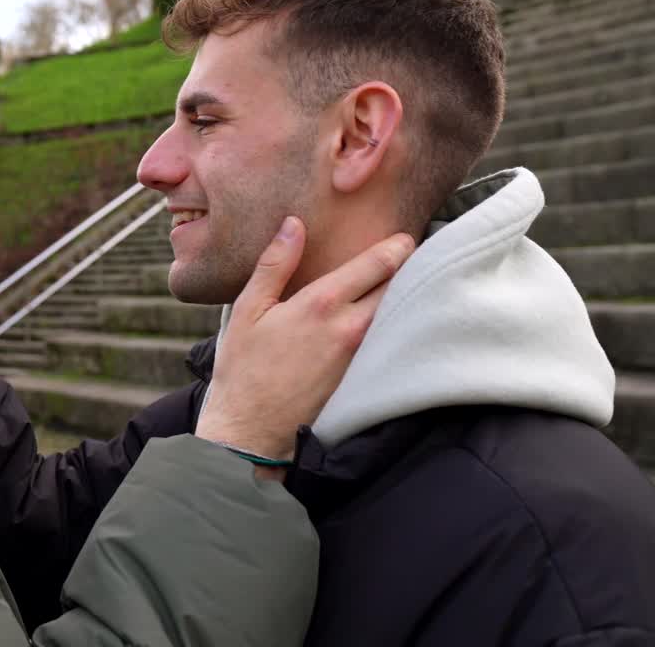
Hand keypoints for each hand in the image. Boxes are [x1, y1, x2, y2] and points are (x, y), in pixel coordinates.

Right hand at [194, 217, 414, 468]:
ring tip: (403, 285)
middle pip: (399, 288)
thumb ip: (274, 264)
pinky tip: (387, 322)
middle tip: (411, 257)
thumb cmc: (243, 368)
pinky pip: (388, 343)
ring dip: (403, 298)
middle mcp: (351, 328)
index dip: (397, 246)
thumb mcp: (248, 309)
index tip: (404, 236)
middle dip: (408, 270)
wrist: (250, 431)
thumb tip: (293, 224)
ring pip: (397, 316)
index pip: (378, 264)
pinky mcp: (363, 378)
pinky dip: (393, 327)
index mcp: (322, 304)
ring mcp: (362, 356)